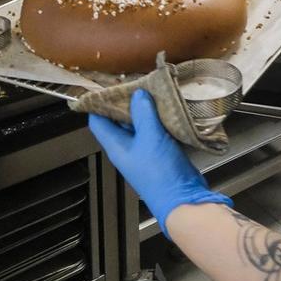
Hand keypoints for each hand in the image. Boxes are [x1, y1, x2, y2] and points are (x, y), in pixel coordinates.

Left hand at [89, 89, 231, 236]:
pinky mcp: (160, 152)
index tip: (107, 85)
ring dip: (146, 109)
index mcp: (116, 146)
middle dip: (127, 101)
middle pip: (119, 120)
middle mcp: (127, 148)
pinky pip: (156, 130)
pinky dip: (160, 118)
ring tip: (153, 90)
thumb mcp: (150, 137)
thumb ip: (143, 113)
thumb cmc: (160, 172)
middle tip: (137, 82)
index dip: (98, 102)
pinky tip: (168, 107)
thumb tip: (137, 94)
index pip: (98, 120)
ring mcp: (144, 150)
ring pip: (140, 124)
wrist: (182, 198)